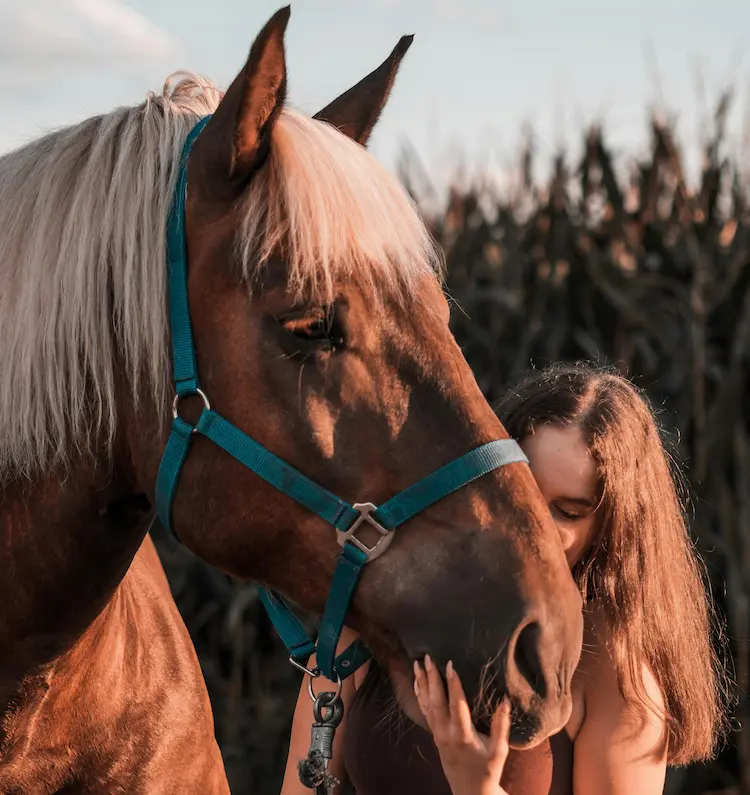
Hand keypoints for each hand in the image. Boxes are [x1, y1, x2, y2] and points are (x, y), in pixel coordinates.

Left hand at [414, 655, 510, 794]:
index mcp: (463, 735)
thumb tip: (505, 700)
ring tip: (418, 663)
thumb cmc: (487, 770)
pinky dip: (419, 695)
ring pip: (427, 704)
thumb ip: (501, 725)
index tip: (450, 664)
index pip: (456, 704)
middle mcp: (446, 732)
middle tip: (428, 657)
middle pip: (436, 701)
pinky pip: (424, 711)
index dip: (453, 684)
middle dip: (432, 678)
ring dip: (422, 683)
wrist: (469, 791)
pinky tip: (417, 682)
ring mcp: (437, 734)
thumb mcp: (499, 751)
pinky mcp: (434, 735)